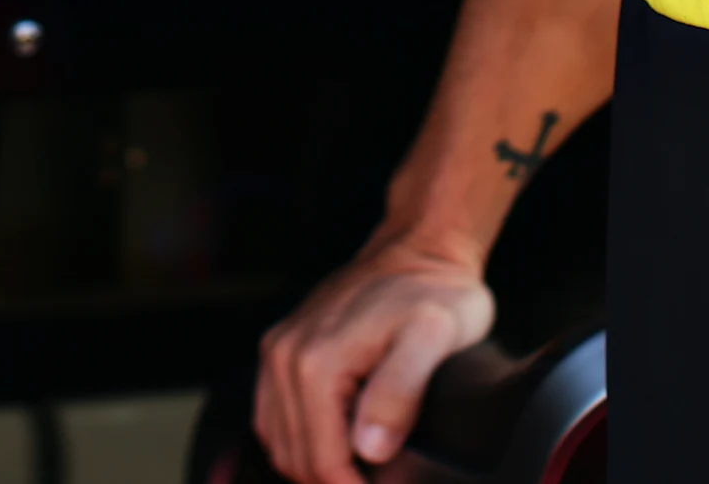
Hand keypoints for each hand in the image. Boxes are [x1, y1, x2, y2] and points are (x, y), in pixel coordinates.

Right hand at [254, 241, 494, 483]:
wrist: (418, 248)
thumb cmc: (433, 291)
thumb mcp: (434, 338)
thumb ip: (399, 393)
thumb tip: (369, 447)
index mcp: (316, 361)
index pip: (321, 461)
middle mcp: (285, 356)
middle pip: (295, 459)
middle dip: (333, 483)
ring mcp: (279, 351)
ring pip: (279, 443)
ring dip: (315, 467)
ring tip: (358, 474)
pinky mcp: (283, 349)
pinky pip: (274, 417)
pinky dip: (298, 443)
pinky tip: (333, 447)